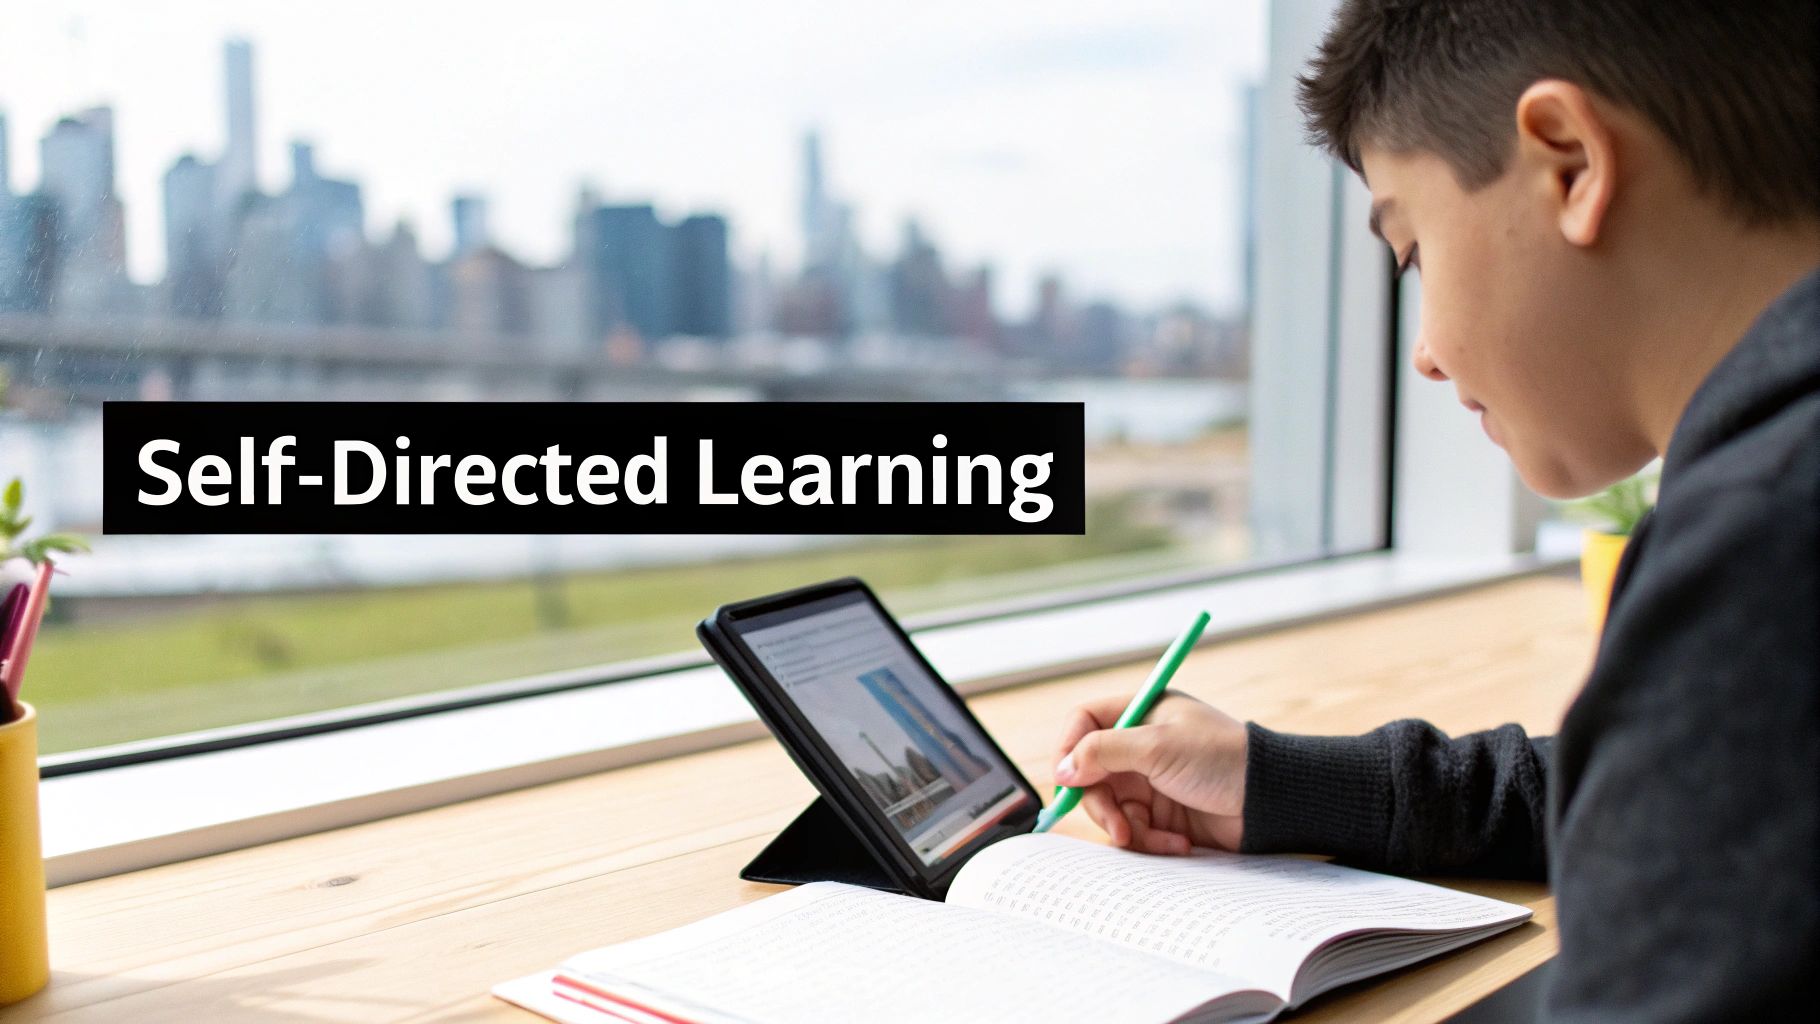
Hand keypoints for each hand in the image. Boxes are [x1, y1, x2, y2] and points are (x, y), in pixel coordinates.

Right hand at [1052, 690, 1248, 853]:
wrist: (1271, 801)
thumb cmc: (1222, 758)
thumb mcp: (1157, 746)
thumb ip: (1102, 752)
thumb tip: (1061, 769)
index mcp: (1141, 712)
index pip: (1084, 722)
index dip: (1069, 749)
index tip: (1066, 779)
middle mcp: (1141, 745)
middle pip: (1091, 773)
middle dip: (1100, 804)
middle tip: (1116, 825)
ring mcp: (1151, 781)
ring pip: (1111, 808)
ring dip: (1128, 828)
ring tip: (1157, 837)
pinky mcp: (1164, 814)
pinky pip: (1136, 831)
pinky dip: (1151, 841)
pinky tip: (1178, 843)